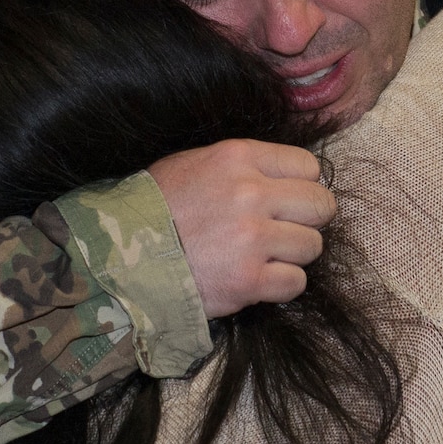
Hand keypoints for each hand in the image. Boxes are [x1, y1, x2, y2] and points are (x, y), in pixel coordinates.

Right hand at [148, 139, 335, 316]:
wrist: (121, 257)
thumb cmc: (156, 209)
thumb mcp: (194, 164)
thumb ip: (242, 167)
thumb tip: (284, 179)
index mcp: (238, 158)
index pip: (308, 166)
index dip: (302, 186)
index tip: (286, 200)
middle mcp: (251, 194)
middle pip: (321, 205)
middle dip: (308, 219)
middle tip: (284, 230)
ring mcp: (252, 239)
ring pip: (312, 246)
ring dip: (293, 255)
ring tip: (264, 257)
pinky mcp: (249, 280)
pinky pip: (296, 283)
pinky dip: (282, 285)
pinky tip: (259, 279)